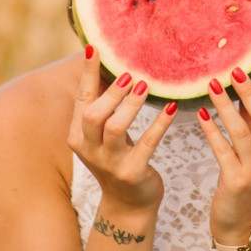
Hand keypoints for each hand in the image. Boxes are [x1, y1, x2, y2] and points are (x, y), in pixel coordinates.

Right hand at [70, 49, 181, 217]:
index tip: (95, 47)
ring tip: (145, 86)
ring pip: (116, 128)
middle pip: (93, 115)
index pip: (81, 99)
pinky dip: (160, 124)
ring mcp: (110, 163)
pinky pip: (147, 144)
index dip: (88, 73)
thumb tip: (112, 63)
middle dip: (111, 93)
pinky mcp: (132, 172)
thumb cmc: (117, 157)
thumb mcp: (103, 134)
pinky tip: (172, 109)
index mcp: (79, 135)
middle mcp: (89, 149)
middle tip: (130, 74)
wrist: (128, 203)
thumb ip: (104, 105)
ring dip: (132, 105)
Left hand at [200, 53, 250, 244]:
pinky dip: (213, 132)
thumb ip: (250, 121)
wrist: (242, 223)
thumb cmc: (246, 179)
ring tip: (212, 84)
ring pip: (242, 132)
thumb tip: (243, 85)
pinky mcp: (236, 182)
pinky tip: (202, 115)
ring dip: (226, 106)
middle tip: (235, 68)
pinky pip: (224, 152)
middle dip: (250, 91)